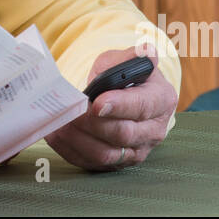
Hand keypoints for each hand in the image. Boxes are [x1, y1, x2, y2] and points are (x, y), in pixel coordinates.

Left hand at [44, 44, 176, 171]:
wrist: (125, 93)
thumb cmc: (125, 74)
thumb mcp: (126, 58)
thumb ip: (130, 56)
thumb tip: (140, 55)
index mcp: (161, 99)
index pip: (142, 106)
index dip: (118, 105)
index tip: (96, 102)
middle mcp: (154, 129)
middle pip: (123, 134)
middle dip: (92, 123)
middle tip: (70, 111)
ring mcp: (138, 150)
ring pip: (107, 153)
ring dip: (78, 139)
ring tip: (58, 123)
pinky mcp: (119, 162)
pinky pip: (93, 163)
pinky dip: (71, 151)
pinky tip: (56, 135)